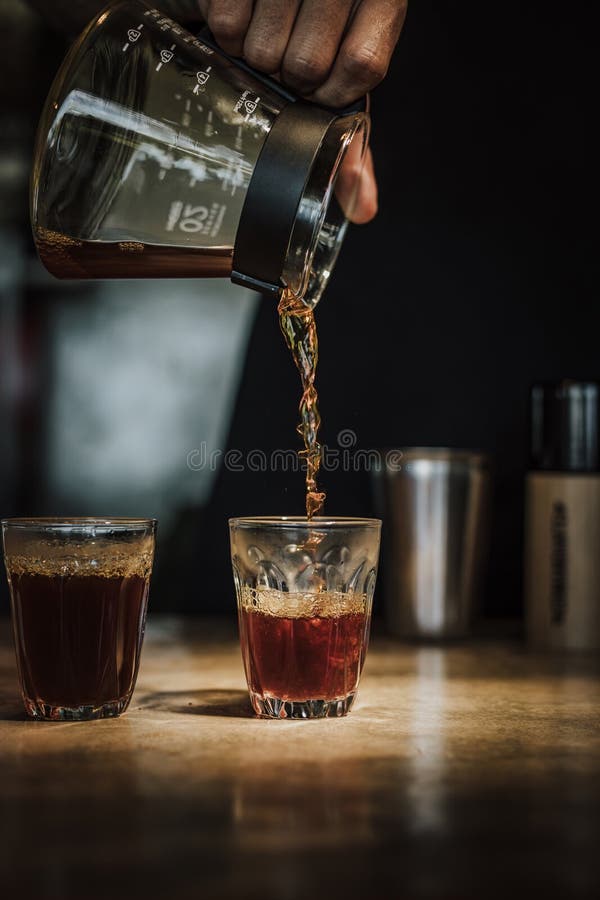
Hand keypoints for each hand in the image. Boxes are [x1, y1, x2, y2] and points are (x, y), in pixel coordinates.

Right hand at [197, 1, 406, 222]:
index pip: (361, 67)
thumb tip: (362, 209)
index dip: (332, 91)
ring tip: (263, 36)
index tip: (319, 88)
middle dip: (288, 79)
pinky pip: (226, 24)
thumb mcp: (345, 70)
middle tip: (286, 62)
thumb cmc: (315, 29)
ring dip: (254, 58)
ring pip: (264, 51)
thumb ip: (353, 142)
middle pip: (307, 67)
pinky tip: (243, 17)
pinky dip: (226, 32)